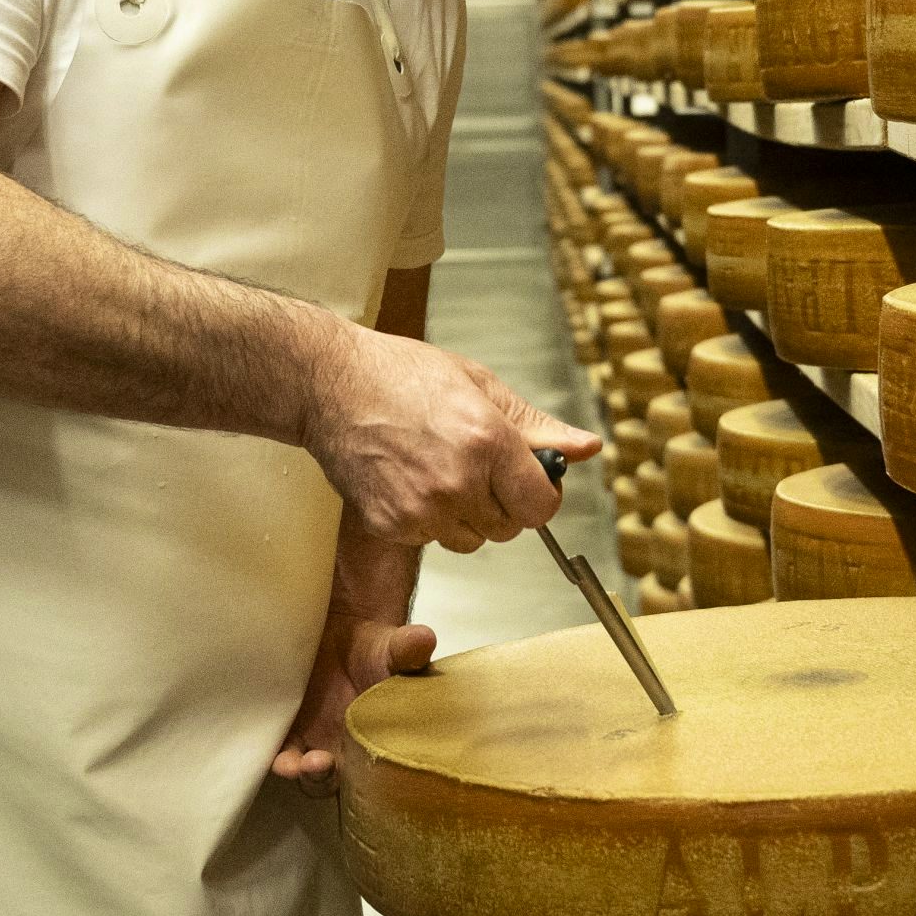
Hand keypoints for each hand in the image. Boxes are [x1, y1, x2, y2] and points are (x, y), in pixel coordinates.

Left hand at [273, 607, 435, 795]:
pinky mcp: (283, 720)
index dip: (357, 780)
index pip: (365, 775)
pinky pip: (272, 742)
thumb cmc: (378, 648)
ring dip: (290, 768)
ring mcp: (308, 735)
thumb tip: (423, 638)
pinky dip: (265, 747)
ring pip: (295, 765)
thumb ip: (407, 651)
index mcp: (370, 740)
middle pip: (325, 779)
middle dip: (317, 778)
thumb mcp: (395, 648)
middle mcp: (338, 745)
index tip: (348, 765)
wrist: (346, 627)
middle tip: (315, 764)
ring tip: (287, 763)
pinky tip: (260, 741)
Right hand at [302, 327, 598, 551]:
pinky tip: (409, 480)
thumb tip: (586, 448)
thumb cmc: (400, 375)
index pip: (542, 506)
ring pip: (471, 539)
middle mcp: (457, 481)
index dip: (539, 495)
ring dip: (465, 516)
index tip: (527, 481)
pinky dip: (427, 520)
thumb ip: (536, 426)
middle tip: (474, 466)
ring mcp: (421, 508)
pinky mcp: (391, 525)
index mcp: (487, 441)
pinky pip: (430, 540)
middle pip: (509, 528)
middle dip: (502, 503)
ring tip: (438, 470)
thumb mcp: (479, 385)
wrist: (329, 385)